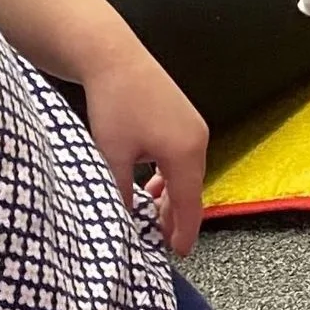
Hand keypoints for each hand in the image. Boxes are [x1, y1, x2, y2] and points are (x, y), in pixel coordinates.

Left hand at [81, 38, 209, 253]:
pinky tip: (150, 181)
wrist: (113, 56)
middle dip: (176, 216)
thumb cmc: (114, 104)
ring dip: (171, 195)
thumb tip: (122, 221)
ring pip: (187, 173)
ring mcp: (194, 126)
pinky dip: (170, 175)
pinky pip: (182, 157)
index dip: (183, 232)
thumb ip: (119, 192)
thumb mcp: (111, 155)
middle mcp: (198, 140)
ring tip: (153, 214)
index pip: (189, 204)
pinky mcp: (183, 116)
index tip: (178, 254)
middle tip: (162, 240)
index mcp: (185, 153)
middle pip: (192, 189)